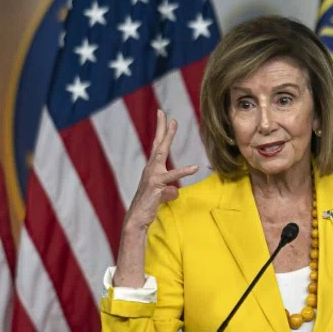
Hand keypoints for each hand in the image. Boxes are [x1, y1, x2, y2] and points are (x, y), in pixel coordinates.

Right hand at [124, 109, 198, 231]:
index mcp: (152, 169)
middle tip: (163, 112)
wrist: (137, 219)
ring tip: (174, 122)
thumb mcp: (162, 196)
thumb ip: (170, 190)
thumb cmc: (149, 207)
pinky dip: (184, 171)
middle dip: (161, 127)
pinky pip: (171, 176)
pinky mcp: (156, 184)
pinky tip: (195, 167)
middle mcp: (150, 168)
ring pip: (161, 151)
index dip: (161, 132)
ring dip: (167, 136)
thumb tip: (176, 190)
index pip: (156, 146)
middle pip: (157, 143)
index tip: (164, 117)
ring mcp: (152, 174)